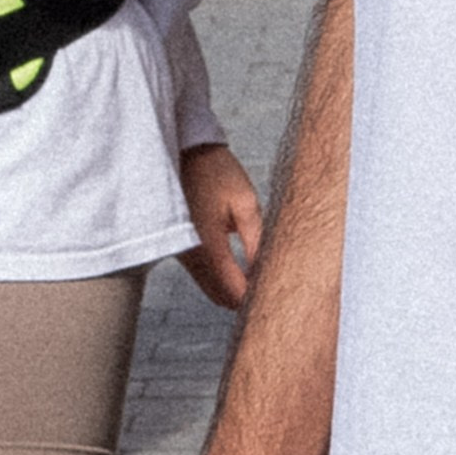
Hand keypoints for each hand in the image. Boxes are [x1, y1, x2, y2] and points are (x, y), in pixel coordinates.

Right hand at [179, 141, 263, 309]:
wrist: (184, 156)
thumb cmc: (216, 173)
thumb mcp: (245, 202)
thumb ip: (255, 240)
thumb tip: (265, 270)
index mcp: (208, 245)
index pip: (233, 289)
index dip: (255, 297)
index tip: (274, 293)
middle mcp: (191, 256)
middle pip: (220, 297)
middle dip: (245, 298)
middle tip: (269, 289)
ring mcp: (183, 256)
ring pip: (210, 290)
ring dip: (232, 291)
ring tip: (258, 278)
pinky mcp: (181, 252)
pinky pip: (202, 278)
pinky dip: (220, 281)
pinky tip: (240, 271)